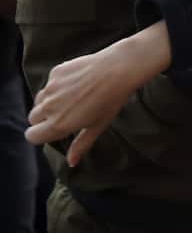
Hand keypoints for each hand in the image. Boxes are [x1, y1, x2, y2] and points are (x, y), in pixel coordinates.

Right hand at [26, 21, 173, 165]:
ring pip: (39, 101)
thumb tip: (71, 162)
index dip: (41, 135)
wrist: (118, 70)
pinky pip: (49, 84)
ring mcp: (50, 89)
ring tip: (73, 99)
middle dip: (44, 119)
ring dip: (49, 103)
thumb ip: (81, 144)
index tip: (54, 131)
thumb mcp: (98, 126)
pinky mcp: (55, 73)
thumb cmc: (111, 100)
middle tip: (65, 114)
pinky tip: (77, 83)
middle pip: (33, 118)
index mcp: (58, 124)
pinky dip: (58, 86)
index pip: (31, 136)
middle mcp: (50, 107)